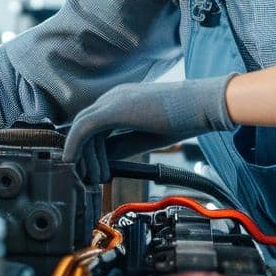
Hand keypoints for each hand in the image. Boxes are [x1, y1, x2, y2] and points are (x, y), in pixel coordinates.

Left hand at [63, 75, 235, 183]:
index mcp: (122, 101)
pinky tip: (73, 162)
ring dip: (81, 156)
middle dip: (83, 155)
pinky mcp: (113, 108)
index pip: (96, 126)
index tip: (96, 171)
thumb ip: (124, 146)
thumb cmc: (184, 118)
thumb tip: (105, 160)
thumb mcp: (146, 137)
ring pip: (82, 128)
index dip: (92, 151)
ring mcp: (112, 100)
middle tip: (87, 178)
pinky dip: (75, 146)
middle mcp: (113, 97)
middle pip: (85, 127)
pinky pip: (84, 128)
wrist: (202, 105)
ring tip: (89, 178)